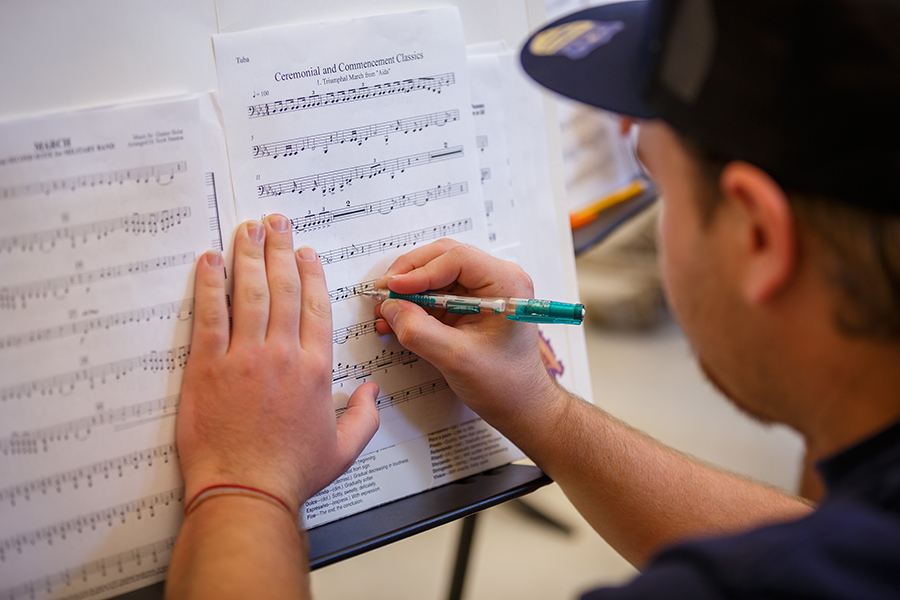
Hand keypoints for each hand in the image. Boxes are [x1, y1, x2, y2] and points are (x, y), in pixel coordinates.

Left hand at [177, 216, 379, 513]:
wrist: (245, 493)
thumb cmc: (291, 474)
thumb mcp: (343, 449)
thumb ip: (365, 417)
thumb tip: (374, 393)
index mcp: (315, 369)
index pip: (314, 307)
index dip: (310, 274)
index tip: (306, 253)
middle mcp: (282, 355)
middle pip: (282, 289)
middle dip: (280, 250)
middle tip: (276, 222)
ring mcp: (243, 357)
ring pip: (249, 293)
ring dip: (248, 255)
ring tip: (247, 229)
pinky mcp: (207, 367)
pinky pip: (209, 314)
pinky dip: (208, 284)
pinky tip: (209, 260)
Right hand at [373, 239, 560, 427]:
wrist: (520, 405)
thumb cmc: (507, 383)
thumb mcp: (457, 358)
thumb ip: (419, 331)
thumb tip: (392, 309)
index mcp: (506, 283)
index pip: (456, 258)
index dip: (420, 271)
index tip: (394, 288)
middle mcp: (496, 280)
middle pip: (443, 259)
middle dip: (409, 275)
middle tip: (384, 292)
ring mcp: (482, 292)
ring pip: (436, 275)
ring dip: (408, 291)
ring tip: (386, 308)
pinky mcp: (469, 306)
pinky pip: (436, 294)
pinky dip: (414, 304)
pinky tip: (396, 318)